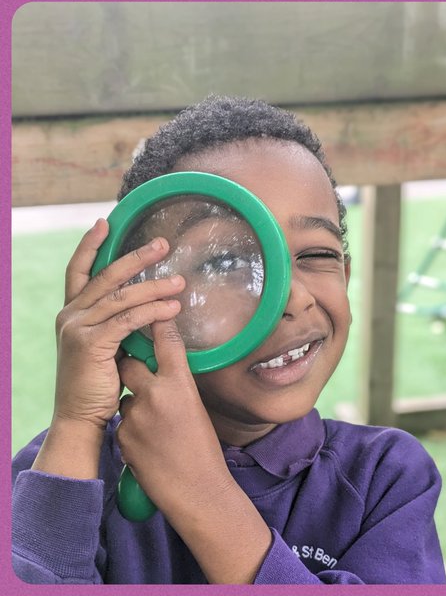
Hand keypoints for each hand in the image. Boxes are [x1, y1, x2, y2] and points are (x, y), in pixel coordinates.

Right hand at [50, 221, 183, 432]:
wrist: (79, 417)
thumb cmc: (96, 381)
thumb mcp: (102, 343)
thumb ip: (114, 320)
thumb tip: (144, 299)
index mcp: (71, 311)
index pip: (77, 270)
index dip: (90, 245)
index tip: (105, 222)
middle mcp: (70, 315)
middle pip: (107, 275)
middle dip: (137, 258)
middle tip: (163, 245)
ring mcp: (78, 328)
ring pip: (122, 296)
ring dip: (155, 286)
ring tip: (181, 282)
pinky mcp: (91, 344)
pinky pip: (129, 319)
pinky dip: (153, 310)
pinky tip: (173, 307)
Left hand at [116, 320, 230, 520]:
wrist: (197, 489)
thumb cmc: (204, 447)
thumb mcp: (196, 406)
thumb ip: (177, 384)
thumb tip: (164, 370)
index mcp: (181, 383)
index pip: (166, 340)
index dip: (158, 320)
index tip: (154, 305)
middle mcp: (155, 394)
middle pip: (131, 363)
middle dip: (132, 364)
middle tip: (140, 368)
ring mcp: (135, 417)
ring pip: (125, 396)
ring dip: (133, 403)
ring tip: (154, 424)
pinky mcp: (122, 438)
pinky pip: (121, 423)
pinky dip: (130, 429)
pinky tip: (147, 443)